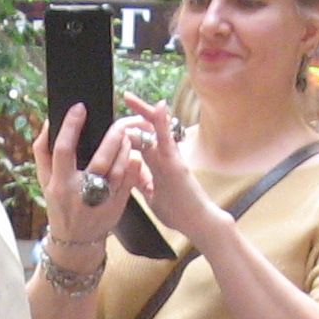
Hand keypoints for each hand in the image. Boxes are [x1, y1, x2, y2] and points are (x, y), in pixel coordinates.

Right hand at [31, 102, 146, 253]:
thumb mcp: (45, 182)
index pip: (63, 150)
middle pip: (99, 160)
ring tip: (127, 136)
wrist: (75, 241)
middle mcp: (79, 194)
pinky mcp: (116, 207)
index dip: (71, 127)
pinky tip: (133, 155)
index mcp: (59, 184)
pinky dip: (133, 166)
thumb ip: (42, 151)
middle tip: (117, 123)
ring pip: (118, 170)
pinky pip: (129, 182)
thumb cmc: (59, 204)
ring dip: (125, 149)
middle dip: (111, 138)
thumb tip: (50, 121)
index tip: (80, 108)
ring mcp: (100, 202)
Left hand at [123, 93, 218, 243]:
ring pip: (155, 130)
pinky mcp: (175, 162)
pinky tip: (158, 106)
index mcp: (158, 165)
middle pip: (147, 130)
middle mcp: (164, 157)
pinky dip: (161, 122)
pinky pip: (166, 139)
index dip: (130, 130)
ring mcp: (170, 158)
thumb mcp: (152, 196)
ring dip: (145, 112)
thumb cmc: (179, 212)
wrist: (198, 222)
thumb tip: (132, 174)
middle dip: (137, 114)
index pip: (142, 142)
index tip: (119, 120)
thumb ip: (143, 182)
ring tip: (131, 97)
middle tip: (126, 96)